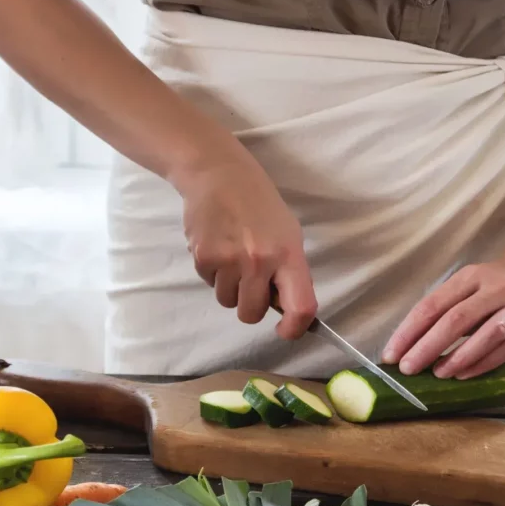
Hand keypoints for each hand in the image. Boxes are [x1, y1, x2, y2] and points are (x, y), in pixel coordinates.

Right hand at [180, 151, 316, 339]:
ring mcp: (229, 260)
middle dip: (252, 304)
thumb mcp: (288, 232)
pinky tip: (218, 246)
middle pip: (252, 314)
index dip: (294, 328)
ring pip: (228, 301)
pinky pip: (209, 284)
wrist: (219, 174)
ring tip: (233, 256)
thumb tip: (287, 307)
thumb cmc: (259, 204)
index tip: (285, 330)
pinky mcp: (204, 257)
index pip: (300, 306)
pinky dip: (213, 273)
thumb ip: (289, 270)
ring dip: (231, 288)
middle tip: (251, 281)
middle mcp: (260, 261)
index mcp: (289, 255)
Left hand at [382, 260, 504, 378]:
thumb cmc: (497, 286)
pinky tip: (464, 374)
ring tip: (437, 374)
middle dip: (428, 346)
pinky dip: (484, 363)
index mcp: (470, 276)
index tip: (391, 354)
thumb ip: (446, 309)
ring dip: (459, 356)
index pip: (433, 304)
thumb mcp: (470, 285)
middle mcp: (494, 288)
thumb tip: (410, 344)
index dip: (409, 331)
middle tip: (408, 369)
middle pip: (456, 319)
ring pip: (486, 333)